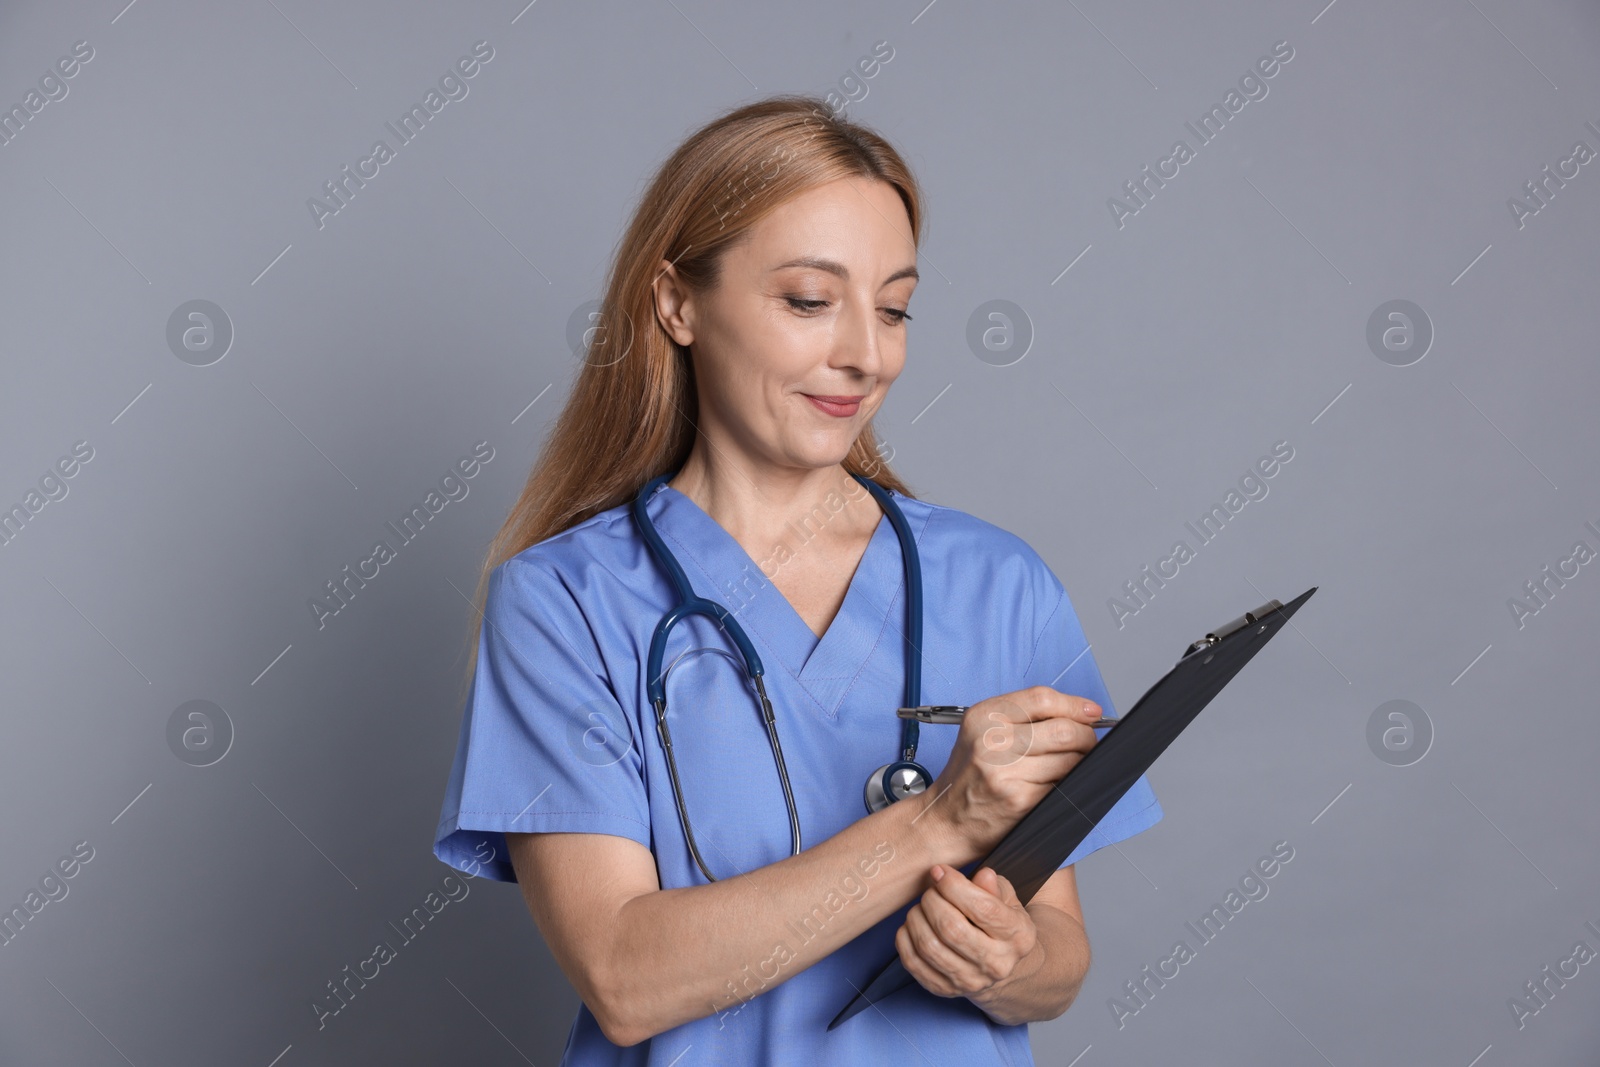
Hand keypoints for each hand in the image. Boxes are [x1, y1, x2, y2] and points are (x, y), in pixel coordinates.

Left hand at [896, 864, 1039, 1007]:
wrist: (998, 966)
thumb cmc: (999, 924)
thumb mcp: (1006, 900)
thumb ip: (993, 887)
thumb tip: (983, 875)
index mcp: (1018, 937)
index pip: (984, 909)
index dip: (954, 885)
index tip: (940, 871)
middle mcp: (997, 964)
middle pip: (951, 929)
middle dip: (932, 901)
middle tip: (931, 891)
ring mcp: (970, 981)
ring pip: (929, 946)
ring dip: (916, 918)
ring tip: (921, 907)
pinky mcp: (944, 989)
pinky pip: (913, 962)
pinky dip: (905, 938)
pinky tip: (913, 925)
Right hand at [919, 686, 1104, 863]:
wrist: (946, 820)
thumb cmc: (970, 776)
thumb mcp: (983, 733)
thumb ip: (1023, 717)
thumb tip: (1081, 714)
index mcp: (984, 716)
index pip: (1042, 699)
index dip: (1075, 705)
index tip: (1092, 713)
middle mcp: (992, 741)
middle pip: (1063, 730)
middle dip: (1086, 737)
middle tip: (1086, 744)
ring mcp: (1006, 772)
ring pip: (1069, 760)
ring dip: (1078, 764)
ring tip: (1066, 767)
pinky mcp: (1020, 800)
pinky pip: (1061, 785)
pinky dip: (1066, 785)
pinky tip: (1053, 786)